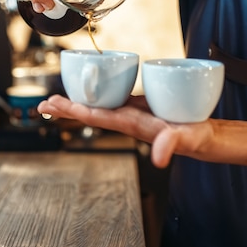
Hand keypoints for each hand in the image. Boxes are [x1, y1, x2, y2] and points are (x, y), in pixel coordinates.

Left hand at [38, 94, 217, 167]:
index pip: (97, 116)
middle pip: (91, 111)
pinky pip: (113, 98)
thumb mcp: (183, 139)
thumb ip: (170, 145)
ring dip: (78, 101)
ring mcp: (131, 113)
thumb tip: (158, 158)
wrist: (202, 137)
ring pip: (98, 105)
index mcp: (131, 124)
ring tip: (59, 98)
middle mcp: (126, 119)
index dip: (75, 110)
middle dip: (67, 108)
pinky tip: (93, 88)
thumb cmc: (193, 138)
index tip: (55, 106)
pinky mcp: (139, 107)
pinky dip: (99, 93)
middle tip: (44, 104)